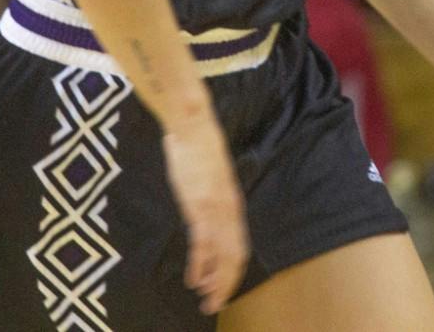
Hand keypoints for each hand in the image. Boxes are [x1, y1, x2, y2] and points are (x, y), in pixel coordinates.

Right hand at [161, 113, 247, 315]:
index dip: (233, 272)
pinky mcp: (199, 205)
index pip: (239, 248)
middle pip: (235, 257)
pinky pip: (203, 242)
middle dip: (227, 285)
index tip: (224, 289)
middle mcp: (229, 211)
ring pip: (222, 255)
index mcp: (233, 206)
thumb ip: (212, 201)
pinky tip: (195, 280)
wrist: (194, 129)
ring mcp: (216, 209)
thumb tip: (206, 217)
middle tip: (215, 305)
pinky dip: (200, 264)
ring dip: (215, 281)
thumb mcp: (210, 182)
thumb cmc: (199, 153)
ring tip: (208, 301)